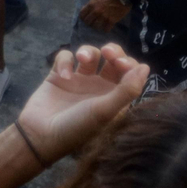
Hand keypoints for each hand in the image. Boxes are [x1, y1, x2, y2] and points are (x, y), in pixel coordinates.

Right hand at [17, 44, 148, 165]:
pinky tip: (63, 76)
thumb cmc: (77, 128)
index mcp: (114, 97)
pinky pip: (65, 57)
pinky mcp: (58, 76)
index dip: (129, 64)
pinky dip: (65, 61)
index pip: (129, 72)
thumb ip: (127, 90)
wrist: (40, 136)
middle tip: (107, 53)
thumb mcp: (105, 111)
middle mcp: (98, 87)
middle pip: (112, 58)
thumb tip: (146, 67)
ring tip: (81, 59)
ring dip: (88, 52)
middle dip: (112, 51)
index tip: (121, 64)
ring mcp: (78, 81)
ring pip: (89, 54)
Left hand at [78, 0, 129, 31]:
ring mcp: (104, 17)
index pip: (82, 15)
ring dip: (97, 26)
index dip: (83, 17)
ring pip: (95, 27)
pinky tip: (107, 26)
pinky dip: (106, 29)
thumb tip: (87, 8)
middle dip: (90, 22)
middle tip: (93, 22)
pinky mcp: (111, 21)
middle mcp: (96, 11)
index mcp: (92, 4)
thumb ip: (93, 2)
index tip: (87, 18)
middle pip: (88, 22)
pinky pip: (105, 29)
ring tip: (100, 25)